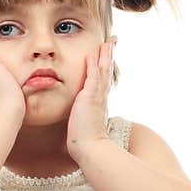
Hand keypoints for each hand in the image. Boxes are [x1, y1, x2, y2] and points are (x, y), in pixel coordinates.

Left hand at [65, 38, 115, 160]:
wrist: (89, 148)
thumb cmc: (84, 140)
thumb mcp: (83, 124)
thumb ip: (82, 116)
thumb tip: (78, 117)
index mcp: (98, 103)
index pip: (103, 81)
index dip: (105, 68)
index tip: (107, 57)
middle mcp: (101, 97)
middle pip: (107, 72)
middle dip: (109, 57)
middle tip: (113, 42)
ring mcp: (97, 96)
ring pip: (103, 71)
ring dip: (105, 56)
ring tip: (108, 42)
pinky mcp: (91, 97)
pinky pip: (93, 76)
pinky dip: (94, 64)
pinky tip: (92, 53)